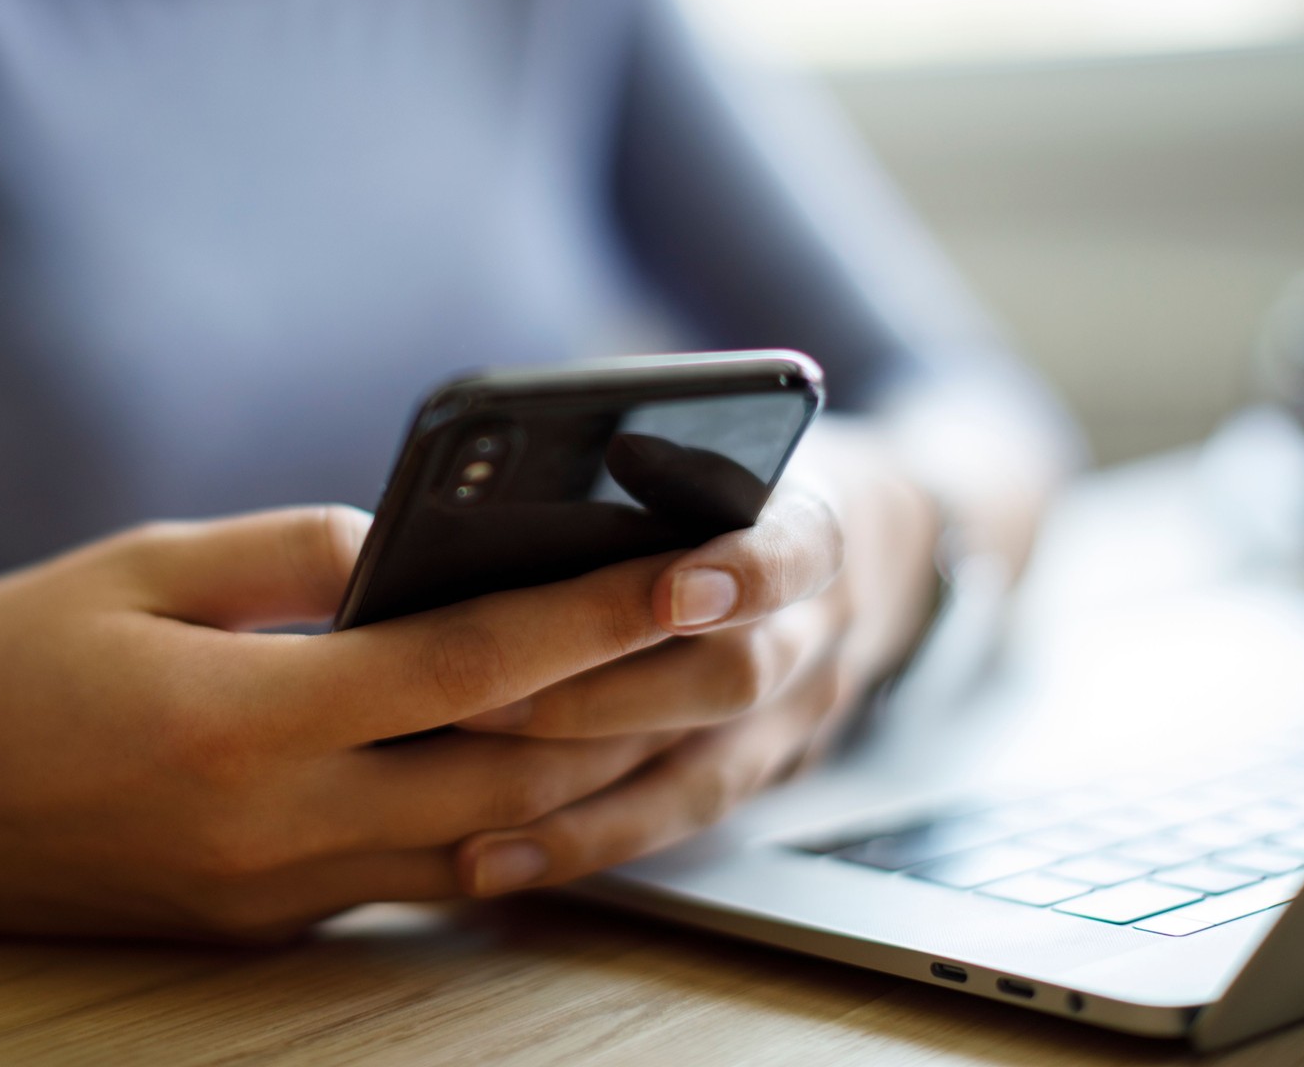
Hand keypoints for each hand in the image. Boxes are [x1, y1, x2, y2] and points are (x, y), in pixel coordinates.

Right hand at [0, 508, 698, 941]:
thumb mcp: (128, 571)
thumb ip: (285, 556)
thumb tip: (404, 547)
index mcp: (239, 720)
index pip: (466, 666)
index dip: (595, 614)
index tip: (694, 566)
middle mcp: (272, 829)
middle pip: (507, 771)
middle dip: (642, 703)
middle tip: (746, 640)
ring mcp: (271, 896)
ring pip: (480, 841)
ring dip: (594, 776)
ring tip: (686, 706)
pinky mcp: (258, 926)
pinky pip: (415, 877)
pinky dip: (501, 825)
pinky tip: (556, 779)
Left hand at [453, 422, 943, 896]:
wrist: (832, 553)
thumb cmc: (726, 483)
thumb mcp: (713, 443)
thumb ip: (638, 461)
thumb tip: (487, 488)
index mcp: (808, 530)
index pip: (797, 551)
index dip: (741, 577)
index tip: (671, 594)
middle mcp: (813, 634)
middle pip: (730, 679)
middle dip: (601, 696)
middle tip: (484, 703)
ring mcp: (790, 720)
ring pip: (698, 776)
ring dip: (579, 801)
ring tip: (471, 815)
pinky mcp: (750, 779)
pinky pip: (669, 826)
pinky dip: (580, 844)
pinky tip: (490, 860)